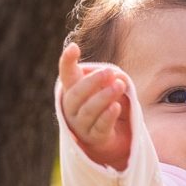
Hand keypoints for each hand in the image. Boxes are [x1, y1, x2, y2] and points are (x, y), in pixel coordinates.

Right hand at [59, 41, 131, 169]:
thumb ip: (107, 78)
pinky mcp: (94, 137)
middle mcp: (72, 108)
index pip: (66, 74)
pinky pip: (100, 126)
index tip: (74, 47)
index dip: (67, 61)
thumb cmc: (101, 104)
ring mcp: (81, 124)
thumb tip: (117, 75)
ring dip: (105, 97)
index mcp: (71, 91)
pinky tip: (116, 106)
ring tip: (120, 85)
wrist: (104, 136)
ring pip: (89, 110)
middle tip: (110, 71)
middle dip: (93, 82)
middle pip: (77, 94)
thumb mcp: (102, 88)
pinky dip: (108, 116)